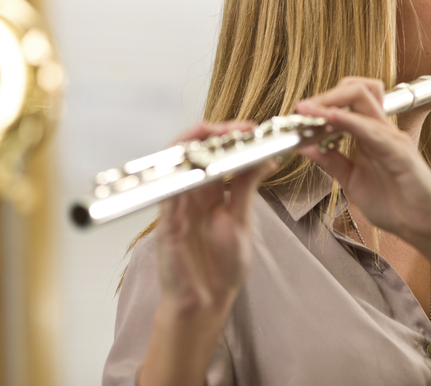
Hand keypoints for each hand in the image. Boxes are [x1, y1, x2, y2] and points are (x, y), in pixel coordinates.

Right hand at [156, 122, 275, 316]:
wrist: (207, 303)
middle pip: (192, 151)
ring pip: (175, 164)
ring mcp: (175, 207)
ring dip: (194, 144)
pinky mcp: (165, 224)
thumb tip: (265, 158)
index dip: (229, 136)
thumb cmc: (222, 267)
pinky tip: (194, 163)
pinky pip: (167, 193)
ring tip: (215, 132)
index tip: (252, 129)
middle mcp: (189, 194)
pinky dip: (178, 175)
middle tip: (240, 128)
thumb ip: (246, 188)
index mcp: (209, 193)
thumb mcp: (241, 219)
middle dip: (214, 132)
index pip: (214, 153)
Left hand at [295, 78, 430, 248]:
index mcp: (370, 134)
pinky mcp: (401, 154)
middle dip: (325, 94)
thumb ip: (331, 162)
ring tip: (307, 111)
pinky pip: (373, 131)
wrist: (421, 227)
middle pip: (356, 90)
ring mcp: (393, 138)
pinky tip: (331, 121)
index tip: (297, 115)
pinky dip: (350, 122)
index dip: (321, 102)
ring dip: (331, 103)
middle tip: (301, 109)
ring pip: (363, 101)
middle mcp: (382, 130)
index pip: (347, 101)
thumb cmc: (395, 204)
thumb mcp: (351, 180)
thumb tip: (304, 147)